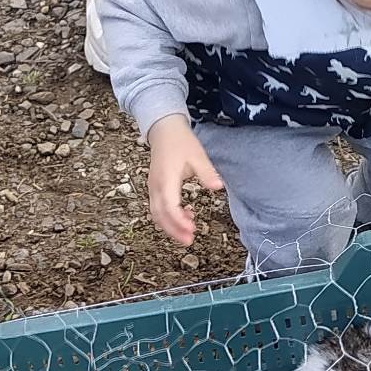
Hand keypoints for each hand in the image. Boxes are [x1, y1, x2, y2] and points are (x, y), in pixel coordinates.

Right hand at [147, 116, 222, 247]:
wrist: (164, 129)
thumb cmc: (180, 142)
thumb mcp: (197, 155)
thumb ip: (206, 172)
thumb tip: (218, 186)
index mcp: (166, 180)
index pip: (169, 207)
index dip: (179, 221)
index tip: (192, 228)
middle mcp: (156, 186)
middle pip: (160, 216)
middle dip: (174, 230)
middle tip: (189, 240)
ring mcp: (153, 188)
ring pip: (157, 214)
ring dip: (170, 226)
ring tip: (188, 233)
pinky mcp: (155, 188)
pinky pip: (158, 207)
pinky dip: (168, 217)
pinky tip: (185, 216)